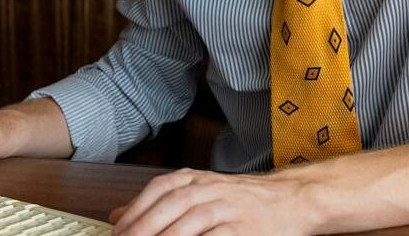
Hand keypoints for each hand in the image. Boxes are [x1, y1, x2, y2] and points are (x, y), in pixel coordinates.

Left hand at [109, 168, 315, 235]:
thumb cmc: (243, 199)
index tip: (117, 232)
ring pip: (189, 223)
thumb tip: (117, 215)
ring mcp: (227, 208)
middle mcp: (209, 189)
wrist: (291, 199)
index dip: (134, 212)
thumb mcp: (199, 190)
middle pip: (169, 206)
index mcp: (195, 179)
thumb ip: (159, 202)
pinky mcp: (243, 229)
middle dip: (143, 229)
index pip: (157, 191)